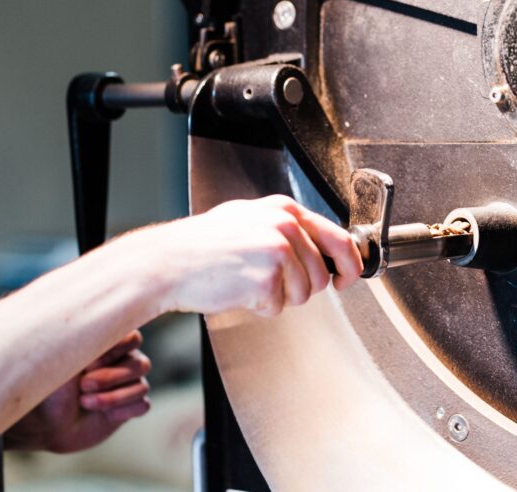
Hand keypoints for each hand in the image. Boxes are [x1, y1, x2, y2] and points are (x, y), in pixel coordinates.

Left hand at [4, 331, 151, 452]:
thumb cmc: (53, 386)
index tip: (90, 363)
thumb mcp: (65, 359)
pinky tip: (103, 415)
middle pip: (141, 364)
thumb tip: (97, 317)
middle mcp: (124, 361)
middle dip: (110, 377)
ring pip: (141, 386)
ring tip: (85, 402)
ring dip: (113, 397)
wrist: (48, 424)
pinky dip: (122, 411)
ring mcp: (130, 384)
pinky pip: (142, 405)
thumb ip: (84, 338)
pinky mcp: (131, 407)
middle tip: (84, 385)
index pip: (133, 337)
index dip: (116, 351)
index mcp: (110, 344)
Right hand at [149, 194, 363, 315]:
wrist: (167, 262)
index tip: (346, 277)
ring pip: (304, 293)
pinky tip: (238, 289)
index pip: (339, 237)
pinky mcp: (267, 278)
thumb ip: (286, 228)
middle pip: (323, 273)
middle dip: (304, 288)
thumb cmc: (203, 245)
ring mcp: (278, 251)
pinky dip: (260, 306)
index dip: (349, 264)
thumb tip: (320, 248)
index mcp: (284, 209)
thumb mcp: (249, 219)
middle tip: (274, 284)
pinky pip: (278, 306)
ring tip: (248, 282)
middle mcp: (286, 226)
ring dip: (280, 297)